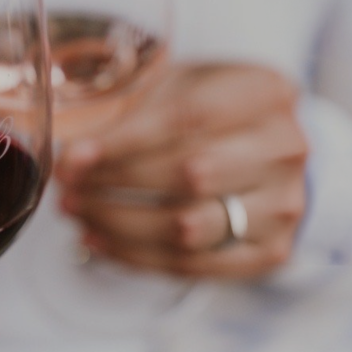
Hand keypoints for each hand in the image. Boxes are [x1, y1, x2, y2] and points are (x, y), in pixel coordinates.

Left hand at [56, 64, 308, 279]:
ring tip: (78, 214)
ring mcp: (284, 205)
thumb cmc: (216, 111)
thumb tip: (73, 155)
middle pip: (187, 175)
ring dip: (119, 225)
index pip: (187, 120)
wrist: (273, 154)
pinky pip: (194, 266)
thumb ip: (135, 109)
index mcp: (265, 93)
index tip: (72, 158)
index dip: (123, 143)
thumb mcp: (184, 85)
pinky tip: (101, 241)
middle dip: (114, 185)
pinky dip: (137, 257)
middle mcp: (284, 150)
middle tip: (67, 189)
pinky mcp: (272, 251)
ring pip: (187, 228)